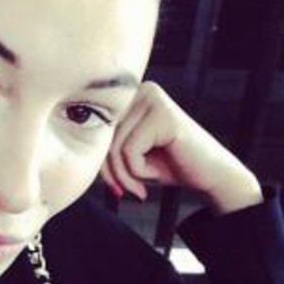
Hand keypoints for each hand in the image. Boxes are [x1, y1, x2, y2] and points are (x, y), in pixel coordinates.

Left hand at [100, 81, 263, 214]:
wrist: (211, 176)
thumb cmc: (168, 166)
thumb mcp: (128, 155)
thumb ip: (104, 147)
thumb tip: (72, 148)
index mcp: (130, 96)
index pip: (96, 128)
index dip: (100, 161)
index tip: (112, 186)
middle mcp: (140, 90)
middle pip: (103, 135)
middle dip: (110, 170)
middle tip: (125, 192)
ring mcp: (153, 99)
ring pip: (114, 145)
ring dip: (125, 175)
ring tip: (141, 186)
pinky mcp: (162, 114)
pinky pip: (130, 151)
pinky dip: (139, 171)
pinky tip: (156, 175)